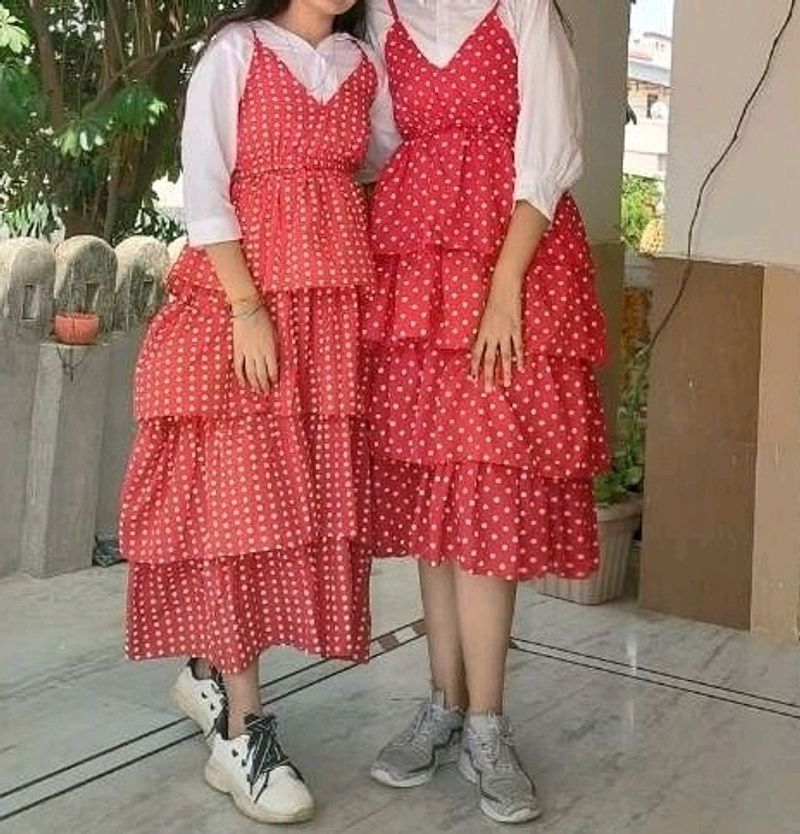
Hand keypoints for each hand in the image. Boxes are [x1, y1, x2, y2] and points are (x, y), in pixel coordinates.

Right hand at [232, 306, 278, 393]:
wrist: (248, 310)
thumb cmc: (265, 320)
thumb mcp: (275, 334)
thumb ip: (275, 348)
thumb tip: (276, 361)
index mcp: (270, 349)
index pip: (273, 370)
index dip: (274, 379)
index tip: (275, 384)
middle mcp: (259, 353)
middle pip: (261, 375)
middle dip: (264, 386)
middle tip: (266, 393)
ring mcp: (247, 353)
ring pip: (251, 373)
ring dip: (255, 384)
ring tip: (258, 392)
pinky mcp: (237, 350)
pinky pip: (239, 368)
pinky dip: (242, 378)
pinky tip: (245, 385)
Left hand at [470, 273, 523, 391]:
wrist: (503, 286)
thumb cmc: (492, 300)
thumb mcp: (484, 318)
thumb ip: (484, 333)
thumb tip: (482, 347)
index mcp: (481, 332)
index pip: (475, 354)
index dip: (473, 367)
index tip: (472, 380)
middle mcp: (491, 334)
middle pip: (489, 359)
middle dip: (488, 376)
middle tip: (488, 390)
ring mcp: (504, 332)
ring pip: (504, 356)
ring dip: (505, 371)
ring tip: (507, 384)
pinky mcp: (516, 328)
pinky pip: (518, 346)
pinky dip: (519, 357)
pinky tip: (520, 368)